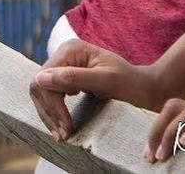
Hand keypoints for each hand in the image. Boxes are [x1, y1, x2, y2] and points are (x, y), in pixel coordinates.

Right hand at [29, 40, 170, 140]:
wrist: (145, 88)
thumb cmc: (130, 83)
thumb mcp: (105, 81)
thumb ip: (73, 77)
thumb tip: (40, 79)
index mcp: (71, 49)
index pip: (46, 78)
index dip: (53, 105)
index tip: (66, 127)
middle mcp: (64, 53)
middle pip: (40, 85)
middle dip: (50, 112)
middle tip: (63, 136)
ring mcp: (65, 65)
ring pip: (42, 92)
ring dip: (49, 115)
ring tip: (62, 135)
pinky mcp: (67, 77)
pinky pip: (51, 95)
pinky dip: (54, 112)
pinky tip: (64, 124)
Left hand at [145, 97, 184, 163]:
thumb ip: (183, 145)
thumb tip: (159, 154)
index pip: (169, 111)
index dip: (154, 131)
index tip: (147, 155)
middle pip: (173, 105)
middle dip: (158, 131)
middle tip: (153, 157)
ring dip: (171, 133)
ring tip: (164, 155)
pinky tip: (184, 143)